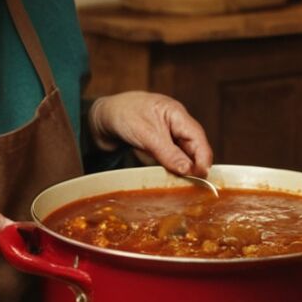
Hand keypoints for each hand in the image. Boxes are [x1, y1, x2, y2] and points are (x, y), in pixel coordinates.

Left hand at [88, 91, 212, 177]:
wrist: (98, 116)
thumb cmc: (122, 115)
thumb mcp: (146, 134)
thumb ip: (168, 153)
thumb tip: (189, 170)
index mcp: (176, 115)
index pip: (198, 138)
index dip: (203, 158)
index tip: (201, 178)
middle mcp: (175, 125)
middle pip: (193, 149)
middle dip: (192, 166)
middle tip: (189, 186)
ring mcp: (166, 135)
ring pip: (181, 156)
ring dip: (179, 169)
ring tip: (176, 183)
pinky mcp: (157, 145)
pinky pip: (169, 159)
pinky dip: (167, 168)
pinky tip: (163, 176)